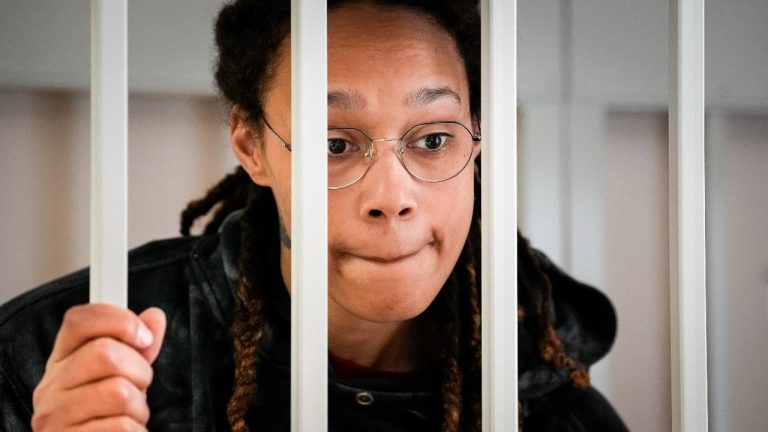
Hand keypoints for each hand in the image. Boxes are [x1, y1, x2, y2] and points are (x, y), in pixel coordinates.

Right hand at [31, 304, 165, 430]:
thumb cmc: (107, 416)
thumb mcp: (123, 376)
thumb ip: (137, 347)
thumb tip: (154, 317)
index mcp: (62, 361)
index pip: (80, 320)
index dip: (120, 320)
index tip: (144, 337)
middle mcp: (51, 386)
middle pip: (105, 352)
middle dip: (139, 371)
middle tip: (138, 388)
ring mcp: (54, 417)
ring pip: (118, 393)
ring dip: (139, 408)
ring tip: (128, 416)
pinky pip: (122, 428)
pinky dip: (136, 431)